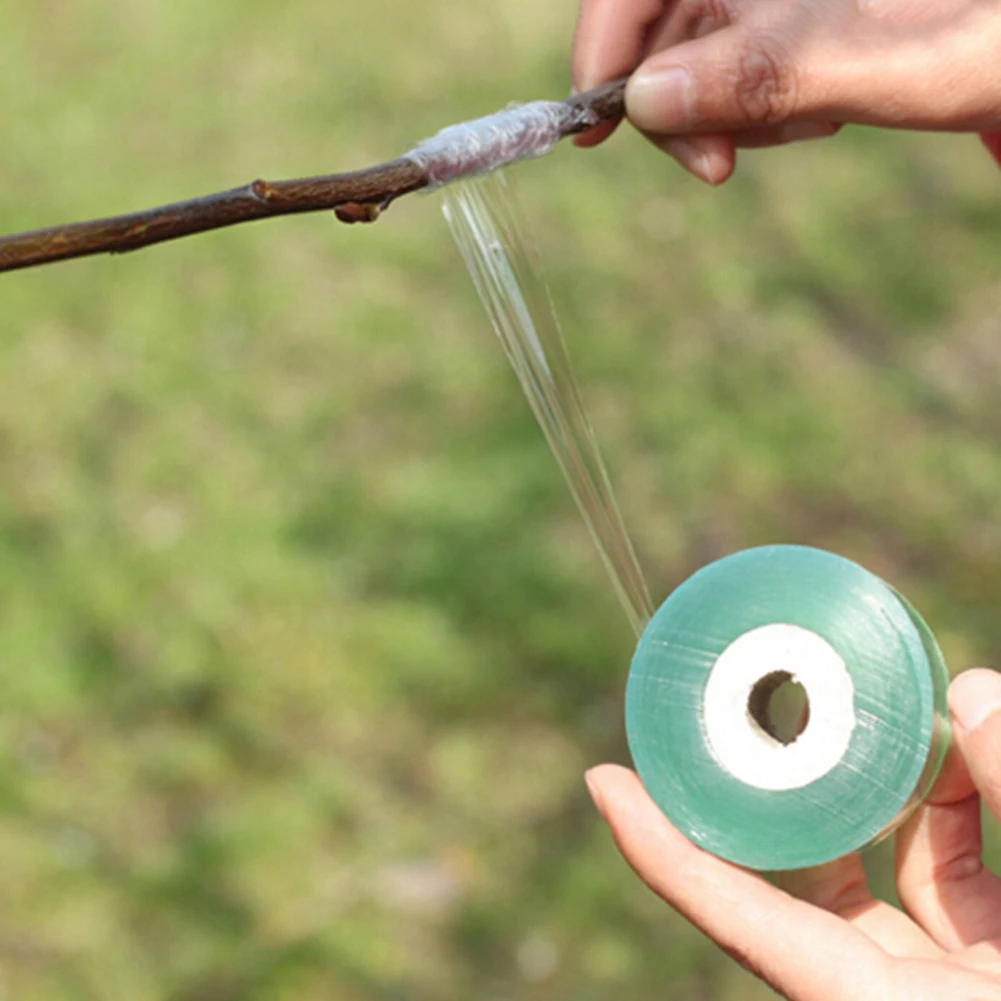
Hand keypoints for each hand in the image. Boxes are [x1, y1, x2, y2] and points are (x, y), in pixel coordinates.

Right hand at [571, 0, 1000, 183]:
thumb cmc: (979, 36)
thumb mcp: (870, 63)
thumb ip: (758, 76)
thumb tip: (647, 100)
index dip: (601, 50)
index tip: (594, 127)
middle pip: (657, 27)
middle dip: (678, 105)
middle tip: (719, 166)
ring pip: (694, 57)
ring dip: (728, 113)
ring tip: (812, 119)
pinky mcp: (786, 15)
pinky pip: (735, 67)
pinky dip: (758, 106)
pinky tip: (817, 107)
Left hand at [585, 668, 1000, 1000]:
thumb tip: (976, 686)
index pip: (736, 916)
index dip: (662, 848)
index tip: (600, 778)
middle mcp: (880, 992)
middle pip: (804, 872)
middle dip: (795, 781)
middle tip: (772, 693)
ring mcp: (931, 979)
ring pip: (884, 861)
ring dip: (898, 782)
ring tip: (919, 706)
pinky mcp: (977, 963)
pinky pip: (945, 871)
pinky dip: (957, 809)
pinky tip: (972, 747)